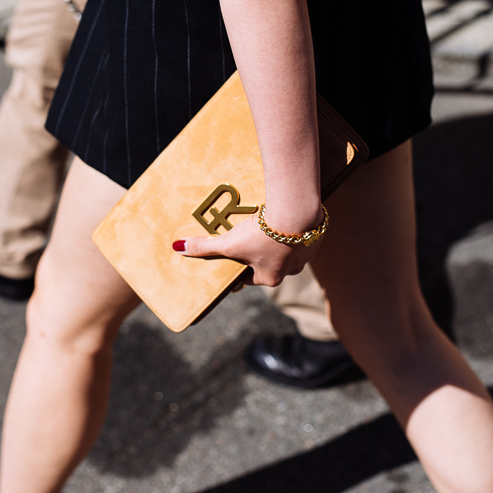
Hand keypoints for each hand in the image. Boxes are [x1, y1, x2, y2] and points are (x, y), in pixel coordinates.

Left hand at [173, 211, 320, 286]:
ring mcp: (304, 256)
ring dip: (278, 241)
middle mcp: (289, 272)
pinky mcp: (315, 238)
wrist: (296, 214)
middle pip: (269, 264)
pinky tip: (286, 218)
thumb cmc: (260, 234)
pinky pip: (301, 237)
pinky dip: (293, 230)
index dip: (240, 266)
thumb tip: (178, 247)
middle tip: (250, 237)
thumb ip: (203, 246)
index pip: (249, 277)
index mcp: (269, 278)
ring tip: (267, 225)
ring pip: (286, 251)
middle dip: (259, 252)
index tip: (234, 255)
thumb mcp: (228, 242)